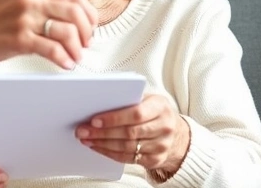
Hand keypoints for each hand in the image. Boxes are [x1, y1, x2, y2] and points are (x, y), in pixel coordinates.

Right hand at [0, 0, 97, 68]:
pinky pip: (53, 49)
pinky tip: (64, 64)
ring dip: (77, 48)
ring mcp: (25, 17)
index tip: (89, 28)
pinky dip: (64, 59)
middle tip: (85, 45)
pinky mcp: (19, 38)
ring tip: (74, 57)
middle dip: (86, 33)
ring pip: (68, 31)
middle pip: (77, 12)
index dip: (89, 14)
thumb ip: (43, 0)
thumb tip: (75, 16)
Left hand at [74, 94, 189, 174]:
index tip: (94, 120)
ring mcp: (161, 146)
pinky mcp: (155, 160)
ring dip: (103, 144)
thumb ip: (129, 99)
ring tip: (86, 139)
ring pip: (127, 147)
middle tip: (83, 130)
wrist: (177, 134)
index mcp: (161, 107)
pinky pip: (128, 159)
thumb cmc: (155, 112)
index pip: (136, 114)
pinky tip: (98, 147)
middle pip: (129, 133)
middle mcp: (164, 127)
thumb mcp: (148, 99)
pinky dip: (110, 153)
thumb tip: (99, 101)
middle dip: (102, 132)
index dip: (114, 118)